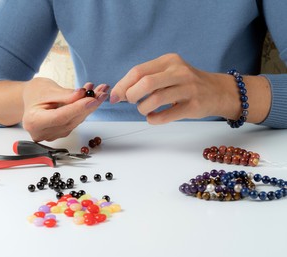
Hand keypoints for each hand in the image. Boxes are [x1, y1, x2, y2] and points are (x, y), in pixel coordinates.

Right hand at [22, 78, 108, 140]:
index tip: (92, 99)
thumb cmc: (35, 93)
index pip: (60, 117)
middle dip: (89, 106)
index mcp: (34, 122)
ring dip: (90, 107)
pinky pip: (76, 121)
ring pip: (76, 121)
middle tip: (102, 92)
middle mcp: (42, 132)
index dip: (78, 108)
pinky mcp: (61, 133)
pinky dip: (84, 109)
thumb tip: (82, 94)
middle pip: (70, 121)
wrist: (30, 99)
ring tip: (99, 91)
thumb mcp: (48, 89)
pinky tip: (92, 97)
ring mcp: (52, 135)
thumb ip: (65, 95)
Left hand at [110, 53, 237, 123]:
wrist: (218, 91)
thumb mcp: (168, 72)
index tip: (115, 96)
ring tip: (144, 110)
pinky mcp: (193, 106)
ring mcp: (188, 89)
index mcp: (169, 61)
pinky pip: (166, 115)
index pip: (138, 71)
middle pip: (145, 83)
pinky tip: (153, 117)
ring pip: (155, 99)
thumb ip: (146, 79)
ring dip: (143, 108)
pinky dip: (154, 119)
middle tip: (131, 102)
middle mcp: (179, 72)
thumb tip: (119, 93)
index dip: (122, 85)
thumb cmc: (186, 83)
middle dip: (131, 95)